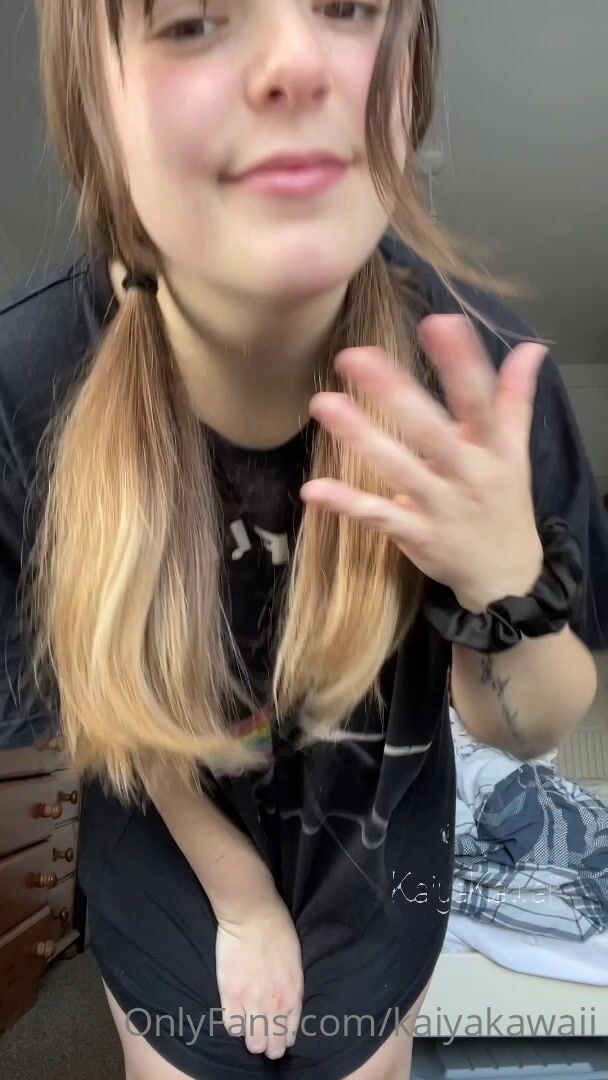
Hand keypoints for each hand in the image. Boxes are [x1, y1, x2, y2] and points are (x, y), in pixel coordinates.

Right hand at [215, 898, 303, 1059]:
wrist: (252, 914)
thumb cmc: (278, 931)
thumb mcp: (295, 963)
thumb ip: (292, 988)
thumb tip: (287, 1006)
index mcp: (294, 994)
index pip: (290, 1034)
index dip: (284, 1039)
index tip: (280, 1037)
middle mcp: (274, 1004)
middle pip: (272, 1045)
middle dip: (269, 1045)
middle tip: (265, 1039)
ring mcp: (251, 1001)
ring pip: (252, 1041)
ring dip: (252, 1038)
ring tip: (250, 1030)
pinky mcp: (230, 994)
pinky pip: (231, 1026)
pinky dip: (235, 1025)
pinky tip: (237, 1015)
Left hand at [300, 314, 547, 613]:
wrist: (506, 577)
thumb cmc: (504, 503)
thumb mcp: (516, 452)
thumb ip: (515, 398)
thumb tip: (531, 347)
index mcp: (492, 449)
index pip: (478, 400)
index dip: (461, 362)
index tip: (439, 321)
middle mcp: (467, 475)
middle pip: (431, 431)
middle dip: (395, 393)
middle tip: (356, 355)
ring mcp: (440, 507)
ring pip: (397, 469)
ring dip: (360, 437)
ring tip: (323, 403)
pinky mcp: (416, 536)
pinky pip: (377, 517)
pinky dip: (346, 504)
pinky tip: (312, 488)